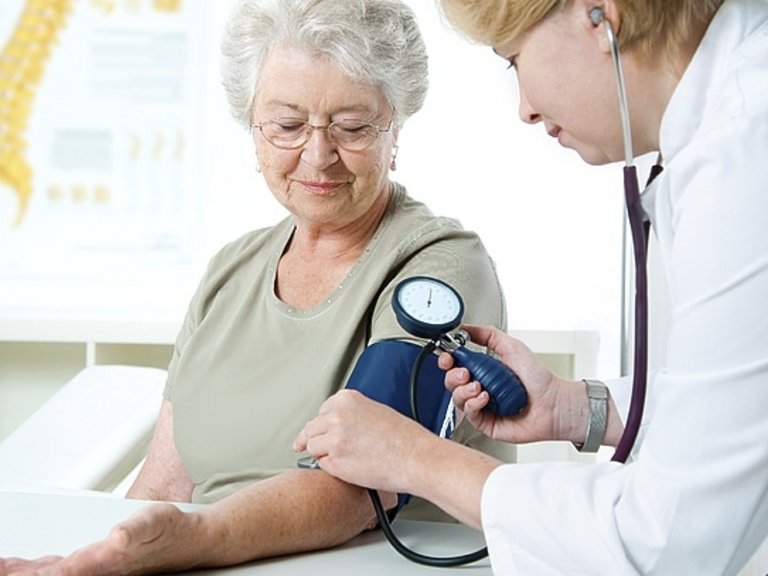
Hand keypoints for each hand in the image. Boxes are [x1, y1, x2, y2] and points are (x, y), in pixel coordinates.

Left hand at [0, 503, 203, 575]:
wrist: (189, 542)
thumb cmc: (171, 531)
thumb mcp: (156, 521)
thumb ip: (136, 529)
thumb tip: (118, 537)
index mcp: (105, 561)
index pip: (64, 572)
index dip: (42, 573)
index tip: (14, 572)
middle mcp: (97, 569)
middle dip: (25, 573)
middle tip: (1, 568)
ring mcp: (95, 568)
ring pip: (53, 574)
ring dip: (28, 572)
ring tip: (5, 568)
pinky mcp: (96, 563)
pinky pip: (60, 568)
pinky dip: (38, 568)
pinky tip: (26, 568)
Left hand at [294, 390, 432, 494]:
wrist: (415, 458)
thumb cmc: (404, 439)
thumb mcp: (376, 411)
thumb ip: (353, 414)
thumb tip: (339, 424)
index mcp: (347, 399)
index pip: (322, 410)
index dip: (324, 423)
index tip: (322, 430)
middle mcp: (337, 416)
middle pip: (311, 428)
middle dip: (314, 438)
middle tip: (313, 446)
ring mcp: (334, 439)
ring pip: (312, 446)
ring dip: (322, 453)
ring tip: (340, 458)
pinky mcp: (335, 462)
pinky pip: (322, 465)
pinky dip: (330, 468)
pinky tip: (347, 467)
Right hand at [440, 324, 571, 443]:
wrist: (552, 403)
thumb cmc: (538, 379)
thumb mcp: (512, 347)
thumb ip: (488, 334)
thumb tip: (466, 327)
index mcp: (483, 370)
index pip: (455, 365)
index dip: (448, 360)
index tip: (449, 357)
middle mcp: (480, 387)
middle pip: (451, 382)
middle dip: (453, 376)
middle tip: (465, 373)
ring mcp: (482, 405)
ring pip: (457, 399)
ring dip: (464, 390)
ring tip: (479, 386)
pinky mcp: (485, 422)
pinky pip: (469, 414)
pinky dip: (474, 404)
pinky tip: (485, 398)